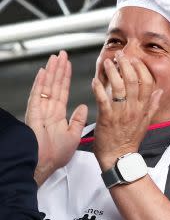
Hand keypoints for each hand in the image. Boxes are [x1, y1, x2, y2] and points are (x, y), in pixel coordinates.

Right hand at [25, 51, 87, 185]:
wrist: (44, 164)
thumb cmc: (55, 155)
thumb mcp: (73, 135)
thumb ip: (78, 120)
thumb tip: (84, 107)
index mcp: (57, 115)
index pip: (62, 91)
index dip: (65, 78)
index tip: (68, 65)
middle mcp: (48, 110)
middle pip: (54, 85)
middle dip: (58, 69)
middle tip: (62, 55)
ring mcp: (40, 111)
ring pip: (46, 87)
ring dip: (51, 72)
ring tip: (55, 58)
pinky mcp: (34, 113)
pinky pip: (37, 95)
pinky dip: (40, 83)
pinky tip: (44, 72)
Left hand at [90, 56, 162, 171]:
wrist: (119, 157)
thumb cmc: (129, 140)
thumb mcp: (146, 122)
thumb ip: (152, 105)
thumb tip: (159, 92)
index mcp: (143, 109)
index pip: (148, 84)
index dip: (142, 69)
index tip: (135, 60)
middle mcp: (134, 109)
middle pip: (134, 82)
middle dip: (126, 65)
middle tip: (120, 55)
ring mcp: (121, 113)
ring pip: (119, 87)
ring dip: (112, 73)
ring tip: (107, 63)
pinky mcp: (107, 118)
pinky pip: (103, 99)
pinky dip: (98, 88)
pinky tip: (95, 80)